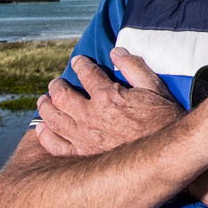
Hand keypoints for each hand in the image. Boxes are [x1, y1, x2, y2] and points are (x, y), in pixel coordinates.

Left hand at [35, 47, 183, 156]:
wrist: (165, 154)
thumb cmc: (164, 120)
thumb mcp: (154, 87)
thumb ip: (133, 67)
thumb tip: (116, 53)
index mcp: (107, 96)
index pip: (86, 74)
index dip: (80, 65)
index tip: (77, 61)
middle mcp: (90, 116)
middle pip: (62, 96)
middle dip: (57, 86)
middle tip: (55, 83)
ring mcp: (84, 137)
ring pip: (54, 119)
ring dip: (46, 107)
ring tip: (43, 101)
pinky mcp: (83, 155)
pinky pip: (56, 145)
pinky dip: (45, 136)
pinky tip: (42, 129)